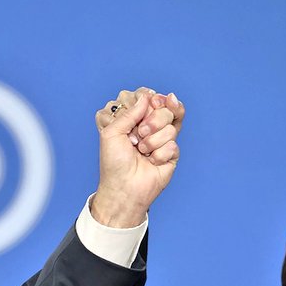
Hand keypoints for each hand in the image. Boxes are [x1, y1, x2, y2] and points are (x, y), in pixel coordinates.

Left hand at [90, 88, 183, 227]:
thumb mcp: (112, 132)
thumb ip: (130, 113)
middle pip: (167, 111)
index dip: (156, 101)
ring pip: (171, 128)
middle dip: (153, 121)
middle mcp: (151, 129)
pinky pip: (173, 145)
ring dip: (153, 141)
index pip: (154, 102)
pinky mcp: (172, 156)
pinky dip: (159, 154)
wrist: (123, 188)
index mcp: (137, 121)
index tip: (152, 103)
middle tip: (139, 135)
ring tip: (141, 152)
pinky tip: (151, 162)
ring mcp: (163, 142)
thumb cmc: (113, 163)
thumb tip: (147, 97)